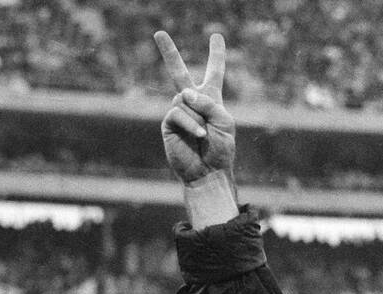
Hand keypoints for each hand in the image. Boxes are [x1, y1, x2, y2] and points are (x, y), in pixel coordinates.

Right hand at [154, 31, 235, 189]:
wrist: (209, 172)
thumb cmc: (221, 149)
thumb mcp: (224, 121)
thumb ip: (208, 103)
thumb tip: (183, 94)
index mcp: (211, 100)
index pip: (215, 72)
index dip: (216, 55)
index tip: (217, 36)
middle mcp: (193, 103)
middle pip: (179, 73)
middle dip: (169, 53)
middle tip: (158, 33)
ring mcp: (179, 112)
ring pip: (183, 98)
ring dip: (198, 116)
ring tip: (204, 135)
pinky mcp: (168, 124)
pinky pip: (177, 113)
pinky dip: (191, 123)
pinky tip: (199, 135)